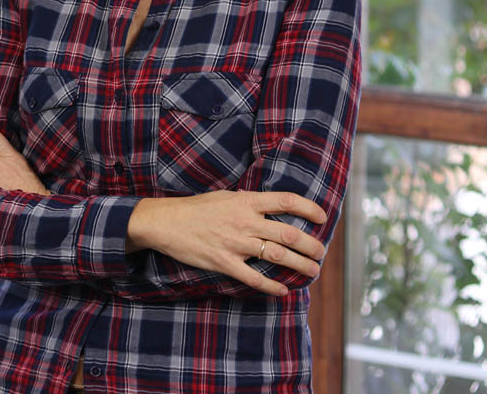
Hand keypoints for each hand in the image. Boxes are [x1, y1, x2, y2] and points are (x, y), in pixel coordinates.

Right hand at [127, 190, 327, 295]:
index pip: (286, 201)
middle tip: (321, 253)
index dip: (309, 208)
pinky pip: (253, 278)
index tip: (322, 217)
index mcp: (245, 202)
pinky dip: (271, 286)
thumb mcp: (224, 197)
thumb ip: (247, 203)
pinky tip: (283, 290)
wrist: (164, 222)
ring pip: (277, 256)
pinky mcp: (224, 262)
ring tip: (312, 271)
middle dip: (311, 246)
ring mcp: (235, 243)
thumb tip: (270, 207)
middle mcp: (244, 221)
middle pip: (288, 234)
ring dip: (300, 265)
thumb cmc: (195, 208)